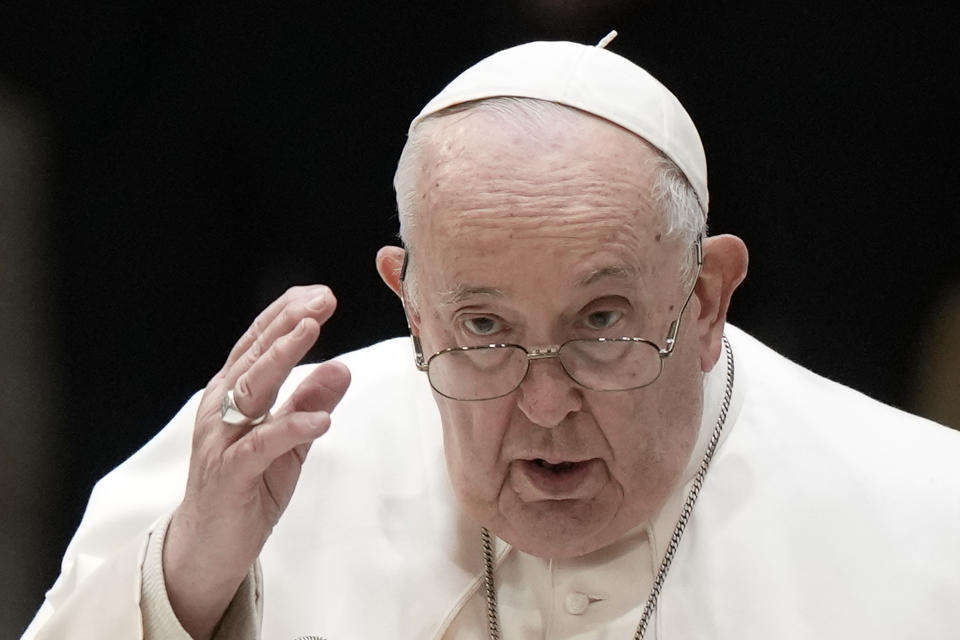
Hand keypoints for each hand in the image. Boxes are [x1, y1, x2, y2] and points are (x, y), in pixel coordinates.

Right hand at [162, 285, 350, 638]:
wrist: (208, 546)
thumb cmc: (248, 486)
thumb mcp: (289, 441)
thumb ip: (310, 403)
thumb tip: (342, 367)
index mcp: (233, 394)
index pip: (259, 344)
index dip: (287, 316)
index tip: (319, 294)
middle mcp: (222, 409)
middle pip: (254, 357)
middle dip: (287, 324)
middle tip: (320, 300)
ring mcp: (222, 440)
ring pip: (251, 390)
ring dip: (282, 358)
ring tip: (312, 332)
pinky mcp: (231, 475)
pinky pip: (261, 446)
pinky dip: (290, 428)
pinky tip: (320, 419)